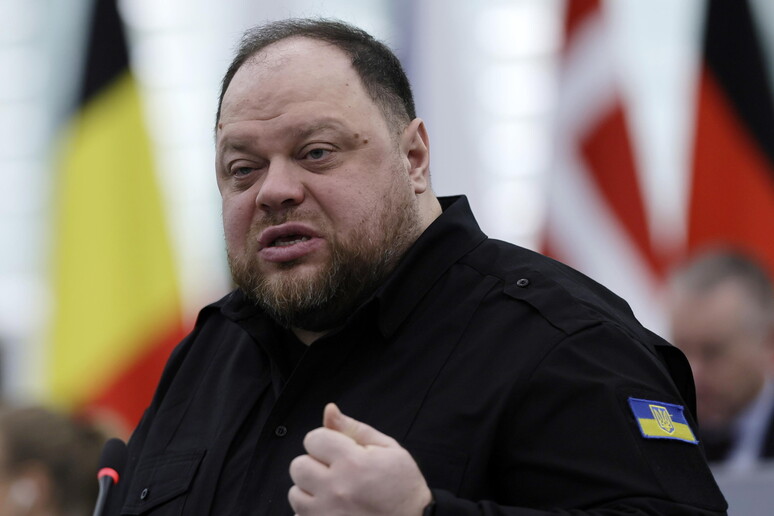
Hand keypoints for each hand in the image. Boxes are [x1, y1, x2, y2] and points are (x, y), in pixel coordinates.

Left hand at [288, 403, 432, 514]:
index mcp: (352, 463)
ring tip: (333, 491)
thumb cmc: (404, 487)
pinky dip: (311, 511)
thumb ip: (355, 429)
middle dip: (315, 464)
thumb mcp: (388, 449)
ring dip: (310, 490)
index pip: (313, 439)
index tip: (339, 450)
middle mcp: (335, 489)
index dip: (326, 441)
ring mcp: (326, 514)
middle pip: (299, 466)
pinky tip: (332, 508)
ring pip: (295, 493)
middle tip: (336, 471)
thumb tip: (329, 410)